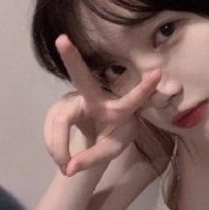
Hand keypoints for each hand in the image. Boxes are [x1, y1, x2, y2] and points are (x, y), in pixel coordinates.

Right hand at [44, 35, 160, 176]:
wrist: (102, 129)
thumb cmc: (115, 134)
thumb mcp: (112, 149)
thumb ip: (92, 160)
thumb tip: (68, 170)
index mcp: (118, 108)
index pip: (130, 100)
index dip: (144, 89)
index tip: (158, 73)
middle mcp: (96, 96)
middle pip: (82, 78)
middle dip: (72, 59)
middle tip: (62, 40)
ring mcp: (76, 97)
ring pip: (58, 119)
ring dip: (57, 145)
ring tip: (66, 166)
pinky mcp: (62, 104)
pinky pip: (50, 124)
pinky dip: (53, 144)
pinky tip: (60, 156)